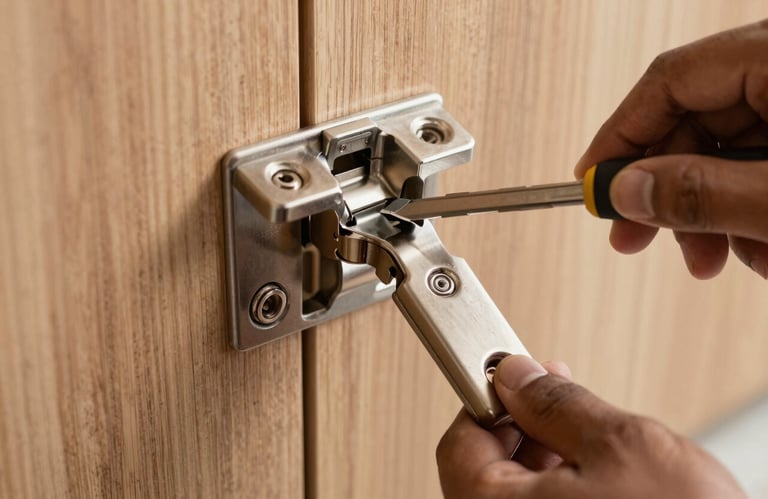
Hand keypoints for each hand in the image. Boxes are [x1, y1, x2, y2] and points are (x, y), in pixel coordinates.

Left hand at [436, 355, 744, 498]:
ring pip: (516, 492)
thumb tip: (517, 376)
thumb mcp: (620, 444)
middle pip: (485, 468)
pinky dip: (561, 485)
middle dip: (521, 423)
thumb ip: (557, 402)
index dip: (488, 398)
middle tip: (551, 394)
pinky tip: (595, 471)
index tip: (514, 376)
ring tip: (585, 433)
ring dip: (543, 452)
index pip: (459, 441)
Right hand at [574, 20, 767, 278]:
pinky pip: (762, 162)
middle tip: (636, 237)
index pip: (669, 80)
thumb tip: (627, 190)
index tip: (592, 183)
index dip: (620, 136)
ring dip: (712, 213)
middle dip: (669, 193)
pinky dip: (749, 208)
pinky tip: (759, 246)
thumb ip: (702, 194)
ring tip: (719, 257)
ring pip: (727, 150)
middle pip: (694, 121)